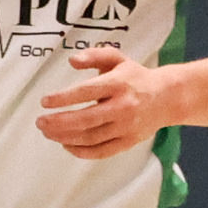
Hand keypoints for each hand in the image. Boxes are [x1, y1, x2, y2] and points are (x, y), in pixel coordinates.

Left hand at [34, 45, 176, 160]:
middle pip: (86, 119)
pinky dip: (81, 151)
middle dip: (59, 122)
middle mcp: (123, 107)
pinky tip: (65, 144)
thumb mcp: (117, 59)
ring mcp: (126, 127)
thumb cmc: (135, 77)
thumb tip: (72, 60)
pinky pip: (101, 152)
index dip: (63, 98)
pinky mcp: (128, 142)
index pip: (86, 92)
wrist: (166, 97)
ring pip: (91, 137)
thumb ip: (94, 55)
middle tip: (40, 121)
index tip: (45, 101)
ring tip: (47, 131)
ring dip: (65, 137)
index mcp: (119, 84)